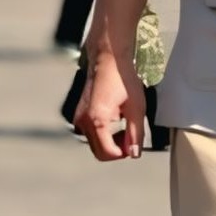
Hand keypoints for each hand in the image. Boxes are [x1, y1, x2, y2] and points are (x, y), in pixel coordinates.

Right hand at [72, 43, 147, 160]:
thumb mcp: (136, 108)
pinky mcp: (79, 114)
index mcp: (97, 120)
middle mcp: (83, 121)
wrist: (108, 61)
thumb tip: (134, 153)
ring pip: (94, 144)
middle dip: (116, 149)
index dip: (123, 154)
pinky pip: (90, 133)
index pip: (107, 153)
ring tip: (123, 127)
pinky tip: (114, 121)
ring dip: (109, 142)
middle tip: (130, 137)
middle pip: (98, 152)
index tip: (133, 145)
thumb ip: (136, 133)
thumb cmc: (122, 78)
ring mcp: (79, 118)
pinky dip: (103, 134)